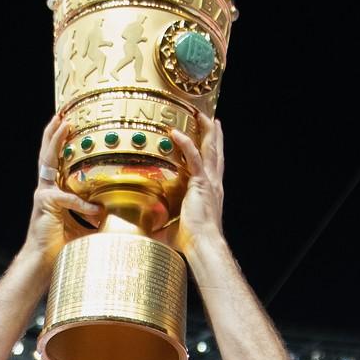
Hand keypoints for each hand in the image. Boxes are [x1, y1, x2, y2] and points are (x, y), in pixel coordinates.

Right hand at [23, 114, 101, 266]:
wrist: (43, 265)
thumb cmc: (63, 249)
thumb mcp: (87, 229)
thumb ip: (100, 216)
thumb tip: (124, 213)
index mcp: (55, 192)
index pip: (57, 161)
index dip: (61, 142)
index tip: (70, 124)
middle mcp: (46, 189)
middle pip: (48, 153)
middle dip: (55, 131)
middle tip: (64, 111)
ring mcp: (44, 195)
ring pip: (49, 161)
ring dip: (57, 141)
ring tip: (65, 123)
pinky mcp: (45, 205)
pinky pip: (67, 198)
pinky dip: (83, 204)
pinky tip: (96, 209)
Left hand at [158, 118, 225, 258]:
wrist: (202, 245)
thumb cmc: (191, 242)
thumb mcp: (172, 229)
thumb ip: (160, 225)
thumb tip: (144, 230)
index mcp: (210, 192)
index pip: (214, 166)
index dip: (214, 150)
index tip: (214, 135)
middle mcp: (213, 184)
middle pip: (216, 152)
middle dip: (213, 133)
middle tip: (210, 116)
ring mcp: (208, 182)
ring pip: (209, 149)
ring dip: (205, 130)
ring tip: (200, 114)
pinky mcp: (200, 183)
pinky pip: (194, 157)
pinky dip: (185, 143)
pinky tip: (175, 133)